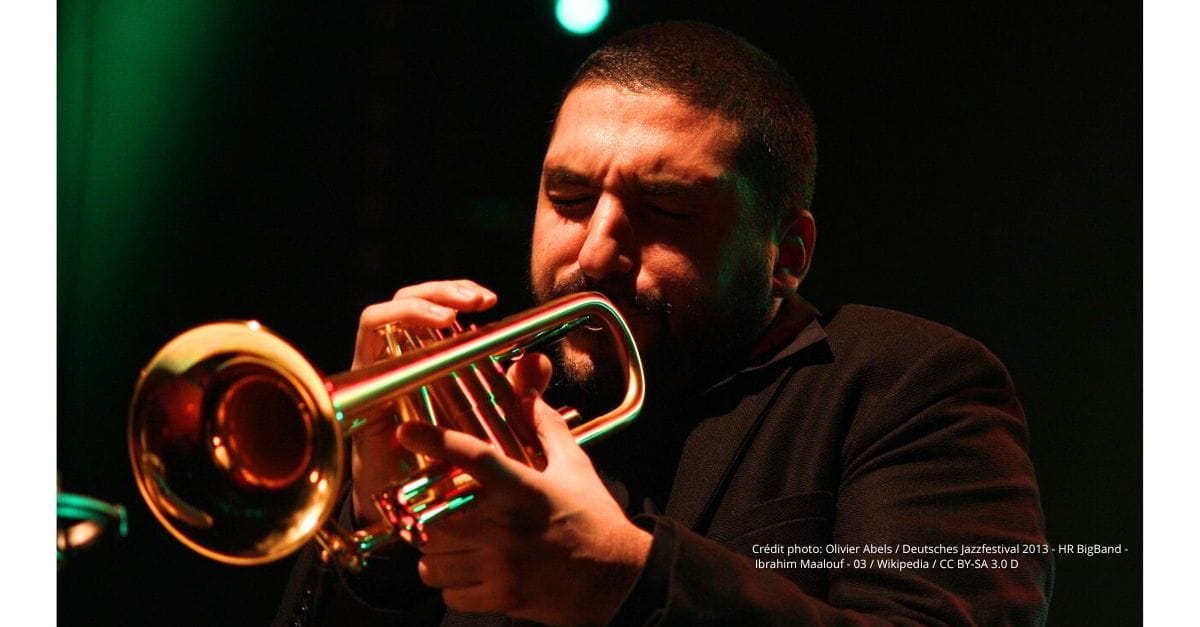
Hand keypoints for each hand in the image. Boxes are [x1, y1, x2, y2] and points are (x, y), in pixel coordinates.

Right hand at [350, 280, 497, 523]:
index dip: (459, 294)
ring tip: (447, 312)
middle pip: (409, 302)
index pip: (437, 309)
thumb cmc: (448, 466)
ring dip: (417, 302)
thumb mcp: (495, 427)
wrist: (411, 510)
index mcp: (430, 361)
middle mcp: (399, 361)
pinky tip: (425, 327)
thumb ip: (520, 395)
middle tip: (477, 300)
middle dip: (442, 290)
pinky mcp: (363, 384)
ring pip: (383, 313)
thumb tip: (538, 360)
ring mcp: (377, 371)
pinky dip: (392, 320)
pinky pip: (367, 337)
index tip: (490, 301)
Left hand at [401, 354, 651, 625]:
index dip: (436, 442)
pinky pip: (450, 593)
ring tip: (453, 545)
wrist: (618, 578)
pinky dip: (450, 584)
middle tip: (437, 512)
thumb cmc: (593, 518)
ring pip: (435, 560)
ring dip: (435, 553)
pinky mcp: (502, 597)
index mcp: (524, 488)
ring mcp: (503, 566)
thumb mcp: (574, 465)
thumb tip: (528, 379)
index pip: (473, 457)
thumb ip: (543, 423)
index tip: (409, 432)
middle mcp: (508, 526)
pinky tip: (467, 572)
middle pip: (436, 518)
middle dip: (428, 518)